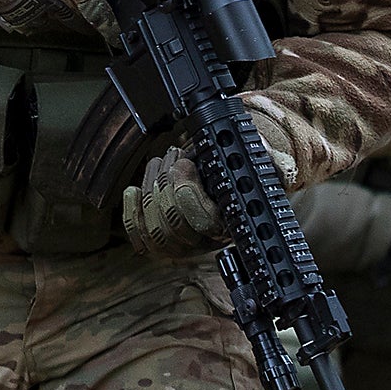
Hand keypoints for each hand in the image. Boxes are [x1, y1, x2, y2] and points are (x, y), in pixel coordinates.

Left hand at [122, 115, 298, 258]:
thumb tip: (259, 150)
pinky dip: (131, 210)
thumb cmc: (244, 163)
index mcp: (232, 224)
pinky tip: (133, 190)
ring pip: (151, 226)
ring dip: (152, 187)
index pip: (201, 222)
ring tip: (166, 160)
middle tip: (176, 157)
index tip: (184, 163)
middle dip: (165, 186)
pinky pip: (137, 232)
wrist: (235, 170)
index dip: (186, 194)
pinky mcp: (159, 232)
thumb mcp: (257, 158)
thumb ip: (258, 158)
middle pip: (169, 228)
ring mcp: (180, 239)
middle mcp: (205, 239)